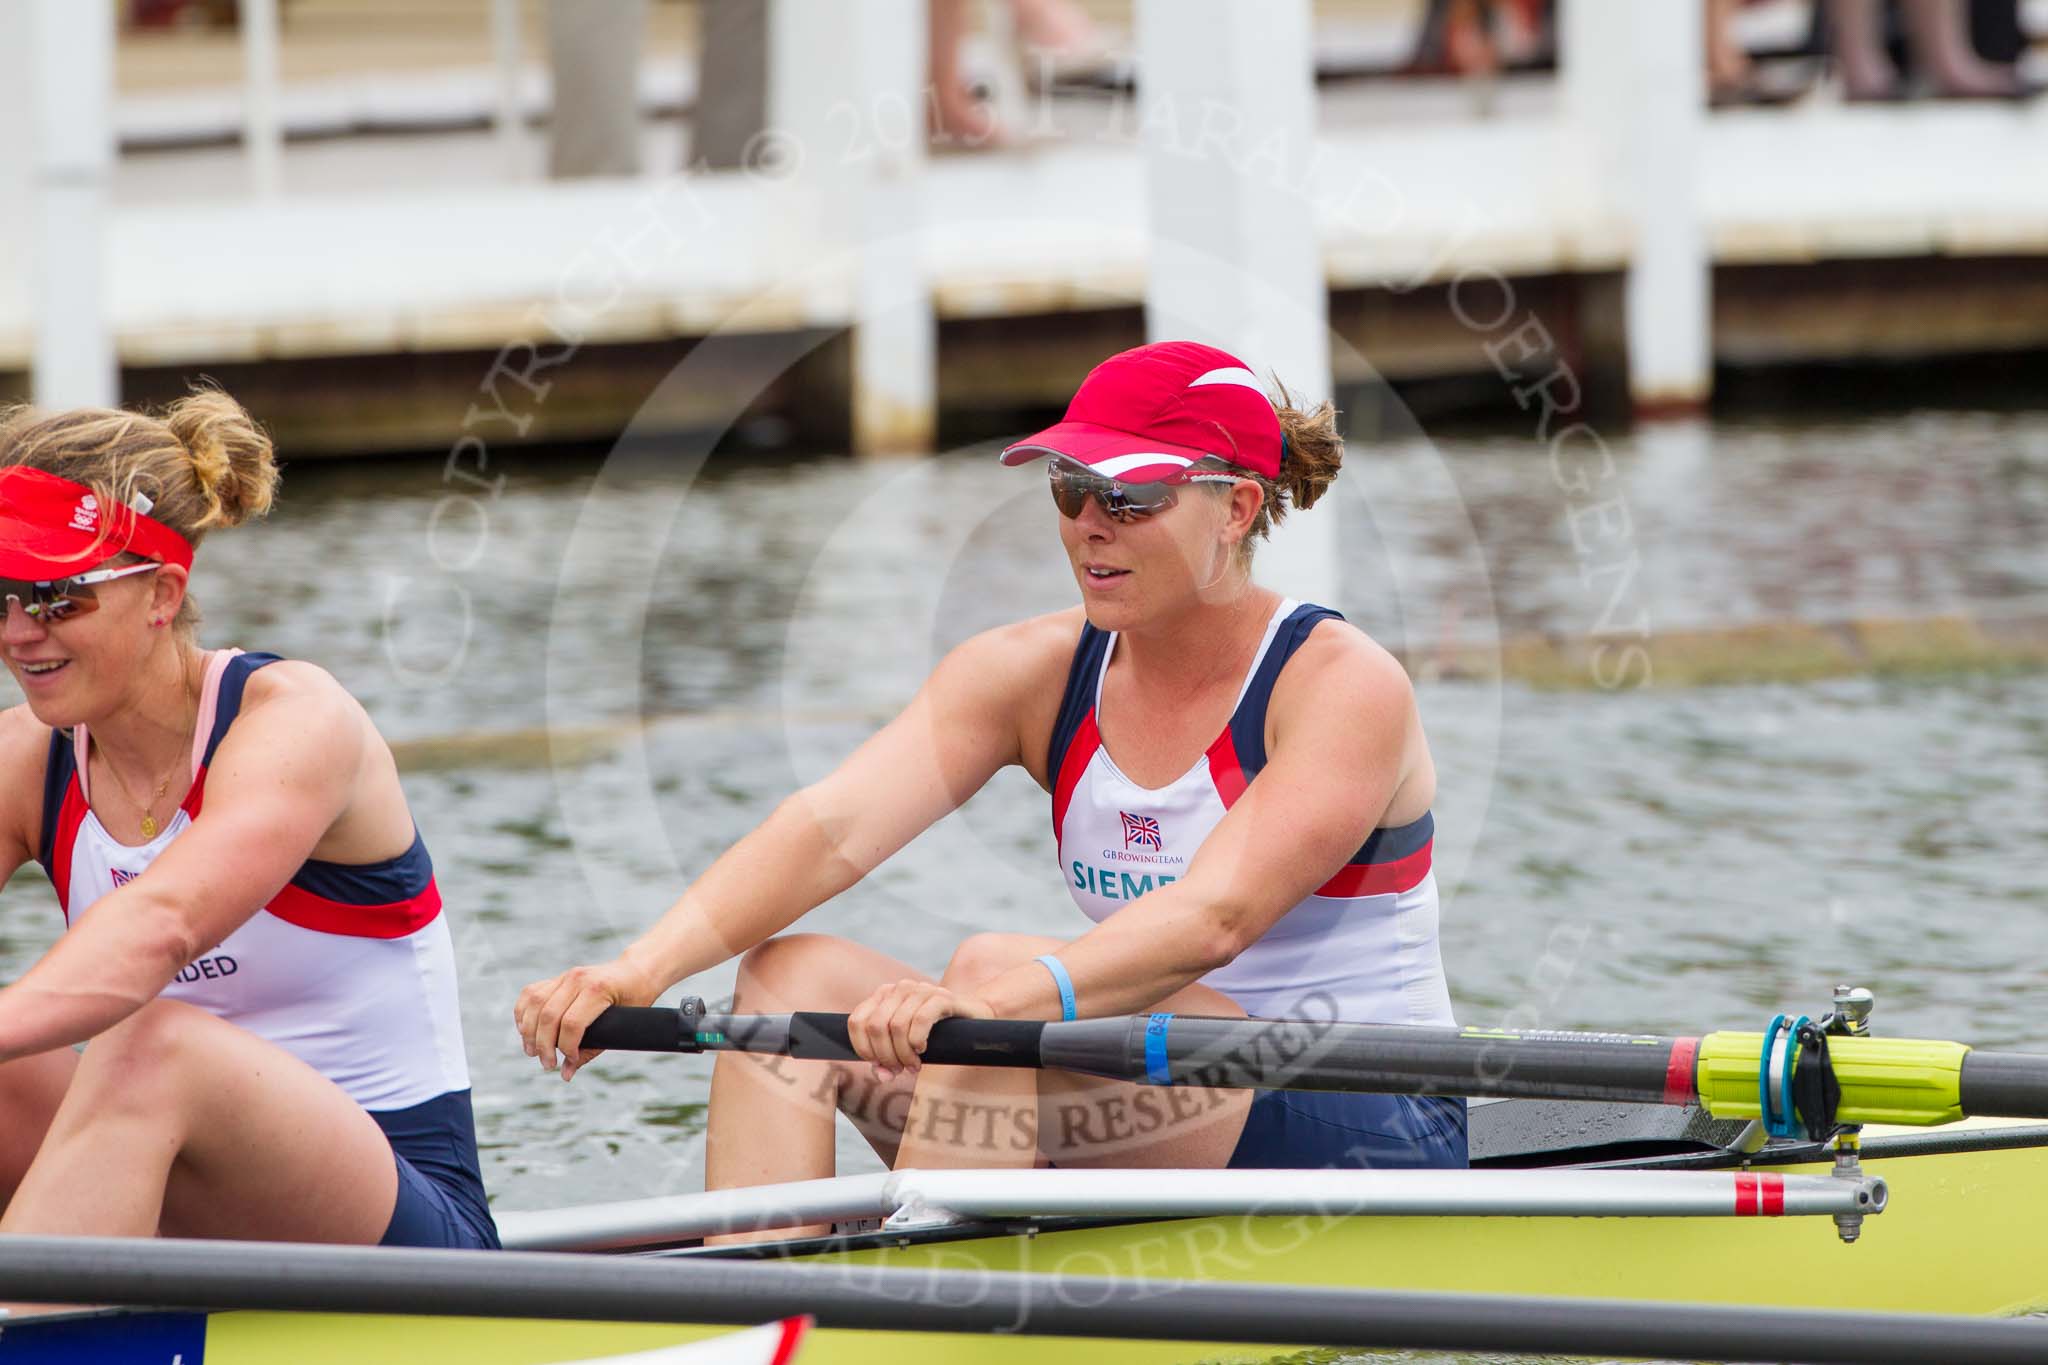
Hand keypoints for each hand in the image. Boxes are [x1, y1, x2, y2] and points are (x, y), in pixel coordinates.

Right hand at [514, 958, 658, 1081]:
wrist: (636, 971)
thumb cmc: (634, 1000)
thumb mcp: (621, 1026)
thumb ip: (591, 1050)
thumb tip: (565, 1074)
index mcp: (598, 989)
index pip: (572, 1023)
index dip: (566, 1047)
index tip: (570, 1060)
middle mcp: (578, 979)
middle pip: (549, 1015)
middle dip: (544, 1045)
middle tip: (548, 1064)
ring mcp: (566, 976)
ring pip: (535, 1003)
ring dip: (529, 1031)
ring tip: (533, 1052)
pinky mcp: (557, 978)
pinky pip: (531, 993)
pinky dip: (523, 1013)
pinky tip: (525, 1031)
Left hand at [846, 978, 992, 1079]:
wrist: (973, 1017)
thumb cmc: (934, 1034)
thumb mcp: (904, 1048)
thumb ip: (887, 1062)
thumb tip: (882, 1075)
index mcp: (883, 996)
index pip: (856, 1022)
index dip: (864, 1049)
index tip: (880, 1065)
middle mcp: (898, 988)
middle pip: (875, 1027)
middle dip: (886, 1055)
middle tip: (901, 1068)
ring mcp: (920, 989)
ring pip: (896, 1026)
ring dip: (903, 1054)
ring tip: (914, 1065)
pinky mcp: (941, 997)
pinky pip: (919, 1020)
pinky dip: (917, 1041)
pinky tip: (923, 1050)